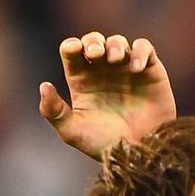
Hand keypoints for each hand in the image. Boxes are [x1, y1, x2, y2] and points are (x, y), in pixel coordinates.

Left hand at [40, 31, 177, 160]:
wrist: (140, 154)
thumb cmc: (105, 145)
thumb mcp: (73, 132)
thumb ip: (53, 111)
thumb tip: (44, 85)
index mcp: (82, 81)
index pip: (72, 52)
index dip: (71, 45)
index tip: (73, 50)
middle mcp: (103, 72)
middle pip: (94, 41)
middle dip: (93, 42)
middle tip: (95, 54)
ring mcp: (126, 69)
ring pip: (118, 42)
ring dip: (115, 45)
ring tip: (115, 60)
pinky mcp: (150, 70)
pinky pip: (145, 48)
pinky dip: (140, 51)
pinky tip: (135, 68)